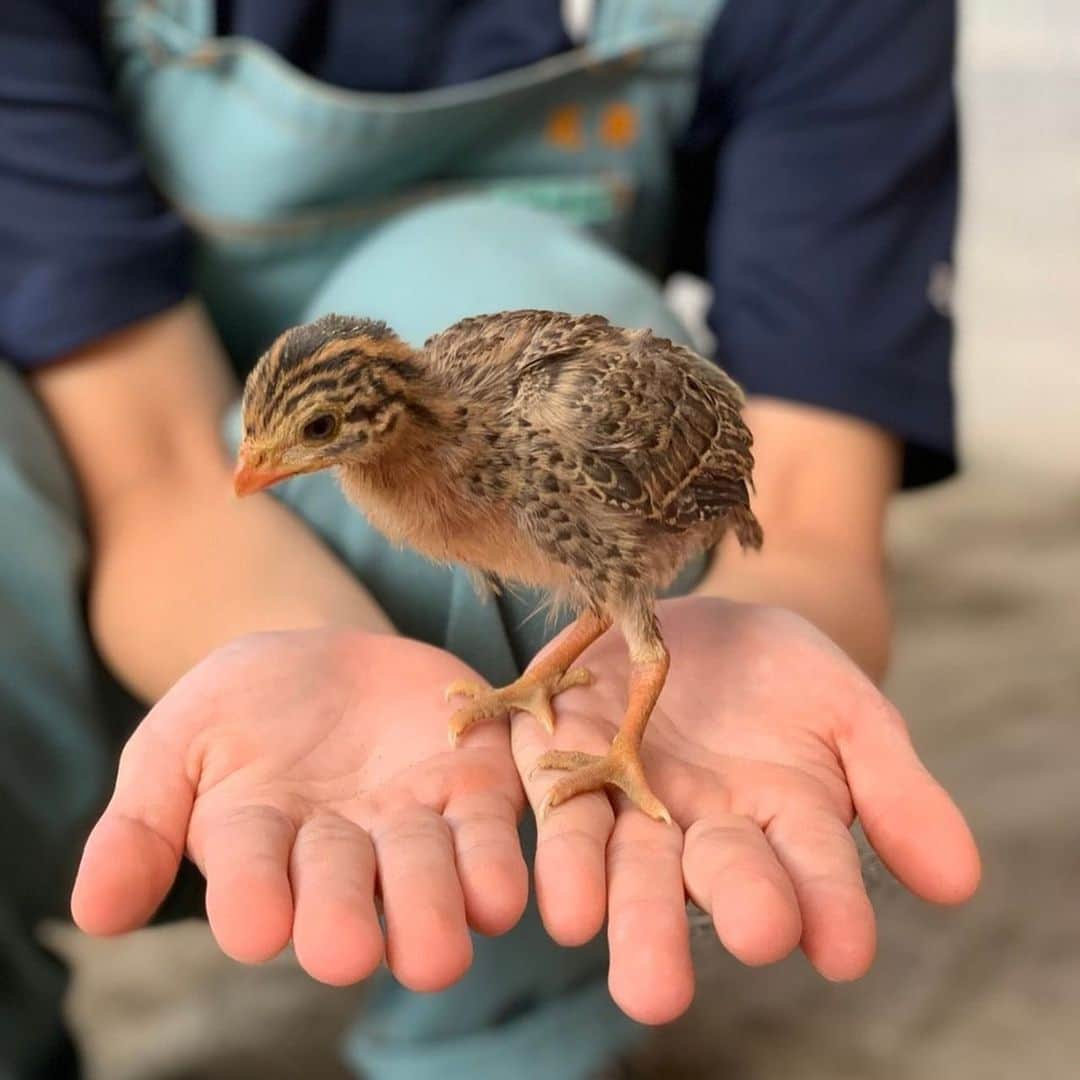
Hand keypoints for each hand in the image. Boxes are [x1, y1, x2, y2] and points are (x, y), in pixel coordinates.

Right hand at [72, 629, 527, 989]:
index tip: (253, 926)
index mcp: (261, 847)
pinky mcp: (475, 788)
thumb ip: (141, 824)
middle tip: (348, 952)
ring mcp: (413, 824)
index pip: (253, 882)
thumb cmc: (242, 708)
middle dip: (347, 923)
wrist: (326, 655)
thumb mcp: (178, 744)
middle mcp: (342, 853)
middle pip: (347, 895)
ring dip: (434, 910)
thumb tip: (92, 914)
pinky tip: (502, 890)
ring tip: (438, 951)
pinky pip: (490, 831)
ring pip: (428, 875)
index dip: (254, 900)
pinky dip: (496, 862)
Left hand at [513, 597, 979, 1023]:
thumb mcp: (851, 713)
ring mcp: (629, 795)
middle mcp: (701, 829)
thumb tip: (959, 881)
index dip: (827, 906)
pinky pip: (556, 795)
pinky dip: (552, 834)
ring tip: (586, 927)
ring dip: (606, 895)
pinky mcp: (566, 754)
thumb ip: (894, 790)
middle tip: (693, 972)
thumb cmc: (787, 676)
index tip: (844, 948)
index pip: (811, 873)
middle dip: (697, 919)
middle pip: (702, 880)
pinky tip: (548, 877)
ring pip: (618, 854)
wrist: (706, 622)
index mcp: (781, 824)